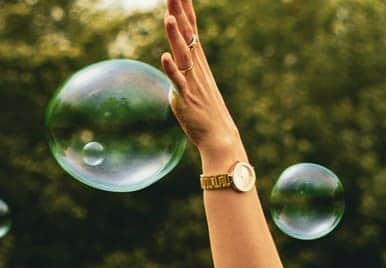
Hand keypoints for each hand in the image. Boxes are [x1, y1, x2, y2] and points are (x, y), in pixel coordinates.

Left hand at [160, 0, 242, 161]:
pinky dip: (172, 70)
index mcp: (198, 61)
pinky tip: (165, 57)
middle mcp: (196, 67)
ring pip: (182, 55)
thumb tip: (173, 56)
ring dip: (175, 37)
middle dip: (179, 12)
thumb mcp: (194, 82)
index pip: (191, 28)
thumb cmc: (206, 111)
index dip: (185, 8)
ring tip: (168, 18)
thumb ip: (183, 68)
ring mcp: (192, 82)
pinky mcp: (186, 98)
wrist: (219, 136)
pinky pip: (178, 82)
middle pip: (187, 34)